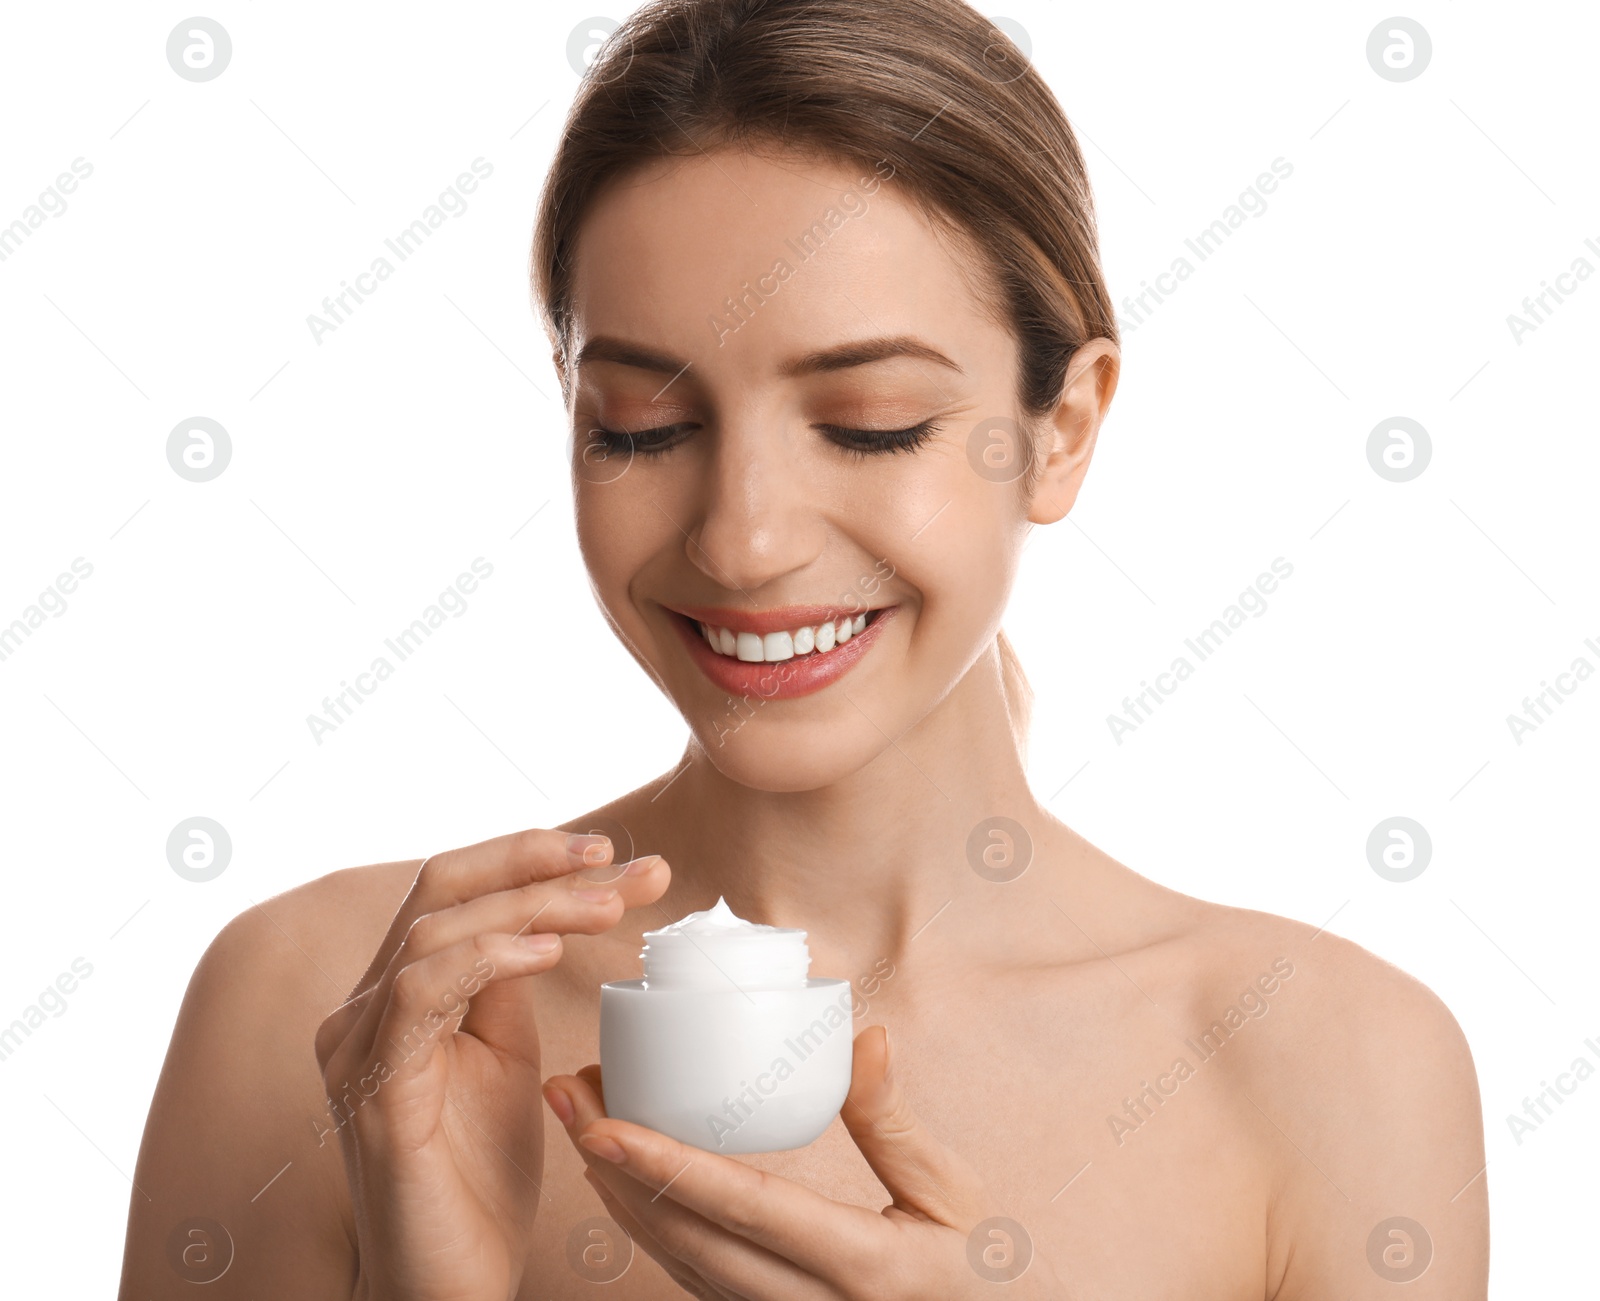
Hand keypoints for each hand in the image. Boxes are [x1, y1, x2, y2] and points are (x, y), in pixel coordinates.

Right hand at [313, 828, 669, 1300]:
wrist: (447, 1284)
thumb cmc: (477, 1178)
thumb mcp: (504, 1059)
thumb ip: (505, 987)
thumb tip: (550, 915)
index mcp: (397, 993)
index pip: (457, 888)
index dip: (533, 857)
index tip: (617, 856)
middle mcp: (365, 1009)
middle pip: (441, 886)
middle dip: (538, 861)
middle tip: (622, 862)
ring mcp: (361, 1048)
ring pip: (434, 928)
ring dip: (531, 905)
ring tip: (608, 908)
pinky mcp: (376, 1093)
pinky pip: (419, 994)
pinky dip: (485, 958)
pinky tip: (545, 954)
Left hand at [542, 1025, 1066, 1298]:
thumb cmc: (981, 1277)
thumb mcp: (955, 1198)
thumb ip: (897, 1124)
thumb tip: (865, 1036)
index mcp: (862, 1268)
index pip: (746, 1210)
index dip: (667, 1167)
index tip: (603, 1124)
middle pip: (688, 1238)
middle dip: (615, 1167)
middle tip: (568, 1094)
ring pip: (678, 1264)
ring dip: (618, 1193)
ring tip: (579, 1119)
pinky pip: (692, 1280)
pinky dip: (648, 1227)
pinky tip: (620, 1180)